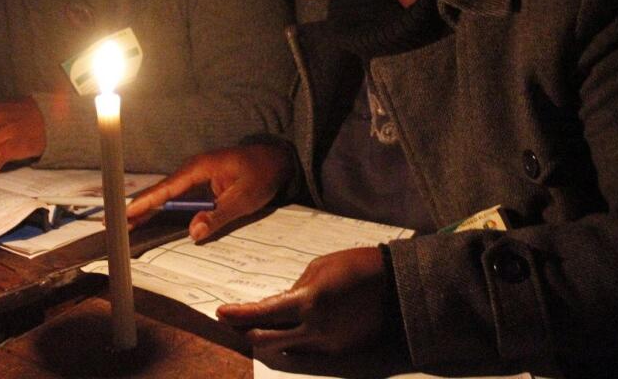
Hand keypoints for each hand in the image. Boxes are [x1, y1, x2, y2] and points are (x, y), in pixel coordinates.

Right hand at [125, 143, 293, 240]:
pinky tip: (150, 219)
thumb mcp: (245, 198)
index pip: (166, 188)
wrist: (277, 159)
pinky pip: (176, 197)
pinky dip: (161, 208)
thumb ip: (219, 214)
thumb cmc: (263, 174)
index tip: (124, 214)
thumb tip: (193, 232)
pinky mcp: (201, 184)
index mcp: (199, 168)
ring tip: (125, 225)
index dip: (145, 203)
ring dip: (147, 209)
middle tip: (113, 223)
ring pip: (166, 195)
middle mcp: (192, 170)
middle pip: (160, 191)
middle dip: (137, 207)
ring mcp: (196, 176)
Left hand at [217, 247, 389, 353]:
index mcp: (308, 302)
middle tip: (231, 323)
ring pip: (286, 349)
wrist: (397, 287)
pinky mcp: (339, 352)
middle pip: (268, 339)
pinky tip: (285, 332)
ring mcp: (328, 345)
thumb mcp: (319, 266)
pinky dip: (292, 342)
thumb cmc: (357, 266)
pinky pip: (306, 350)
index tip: (220, 313)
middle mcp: (314, 329)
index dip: (238, 315)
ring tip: (254, 328)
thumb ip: (296, 288)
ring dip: (267, 339)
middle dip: (245, 332)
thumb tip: (281, 303)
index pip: (262, 314)